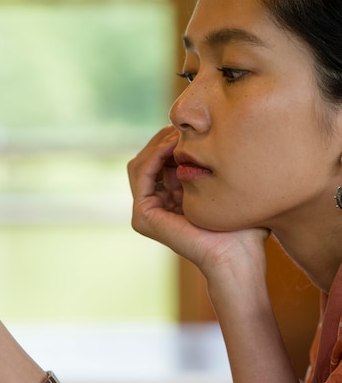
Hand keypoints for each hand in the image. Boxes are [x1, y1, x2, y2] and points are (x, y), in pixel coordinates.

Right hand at [127, 126, 269, 285]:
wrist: (238, 254)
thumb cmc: (242, 225)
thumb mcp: (225, 187)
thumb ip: (212, 165)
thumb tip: (213, 134)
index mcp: (169, 199)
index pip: (158, 160)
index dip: (171, 140)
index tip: (193, 127)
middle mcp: (154, 205)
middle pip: (146, 158)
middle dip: (162, 139)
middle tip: (183, 128)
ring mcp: (144, 212)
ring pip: (139, 163)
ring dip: (157, 144)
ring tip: (179, 136)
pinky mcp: (142, 217)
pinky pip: (141, 174)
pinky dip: (154, 155)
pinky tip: (174, 146)